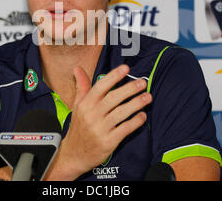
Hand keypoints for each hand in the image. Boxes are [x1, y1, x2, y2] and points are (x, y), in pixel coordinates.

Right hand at [45, 64, 150, 179]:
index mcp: (85, 104)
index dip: (114, 76)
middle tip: (143, 82)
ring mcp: (100, 129)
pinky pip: (125, 129)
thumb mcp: (77, 106)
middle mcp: (91, 115)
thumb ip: (81, 86)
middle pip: (113, 98)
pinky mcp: (108, 142)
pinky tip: (142, 115)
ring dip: (136, 103)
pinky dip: (135, 122)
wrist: (73, 154)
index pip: (100, 86)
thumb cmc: (79, 127)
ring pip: (121, 113)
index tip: (126, 68)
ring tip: (148, 97)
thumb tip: (77, 68)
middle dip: (130, 89)